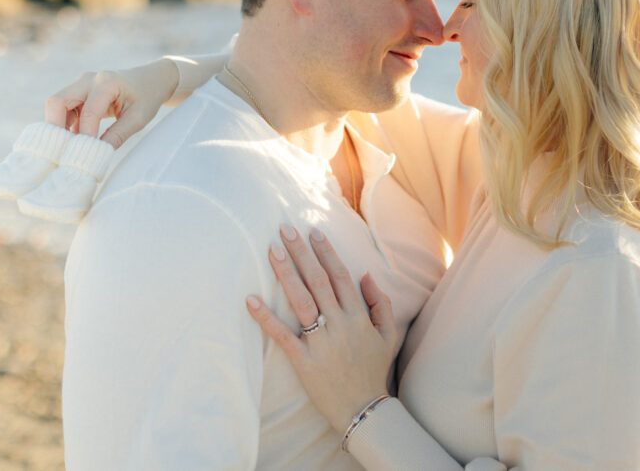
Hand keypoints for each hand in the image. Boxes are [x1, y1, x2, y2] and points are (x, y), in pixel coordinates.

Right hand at [44, 59, 178, 148]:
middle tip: (62, 151)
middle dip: (56, 127)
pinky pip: (63, 108)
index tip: (85, 156)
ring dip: (59, 126)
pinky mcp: (78, 91)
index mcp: (107, 83)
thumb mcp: (139, 118)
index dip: (85, 136)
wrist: (149, 80)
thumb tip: (98, 154)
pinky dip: (66, 124)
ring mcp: (81, 83)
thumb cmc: (147, 98)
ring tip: (69, 148)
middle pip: (57, 101)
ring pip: (56, 104)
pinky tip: (75, 139)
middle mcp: (89, 79)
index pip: (88, 113)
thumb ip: (118, 135)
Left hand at [246, 225, 398, 432]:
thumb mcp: (388, 334)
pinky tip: (251, 300)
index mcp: (358, 317)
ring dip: (286, 273)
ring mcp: (321, 342)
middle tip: (285, 229)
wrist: (365, 411)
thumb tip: (365, 273)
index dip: (326, 252)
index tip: (314, 232)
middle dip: (301, 252)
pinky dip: (266, 317)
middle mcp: (339, 324)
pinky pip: (282, 336)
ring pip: (301, 300)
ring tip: (272, 251)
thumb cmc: (374, 370)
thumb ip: (380, 302)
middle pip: (318, 281)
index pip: (340, 276)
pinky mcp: (303, 361)